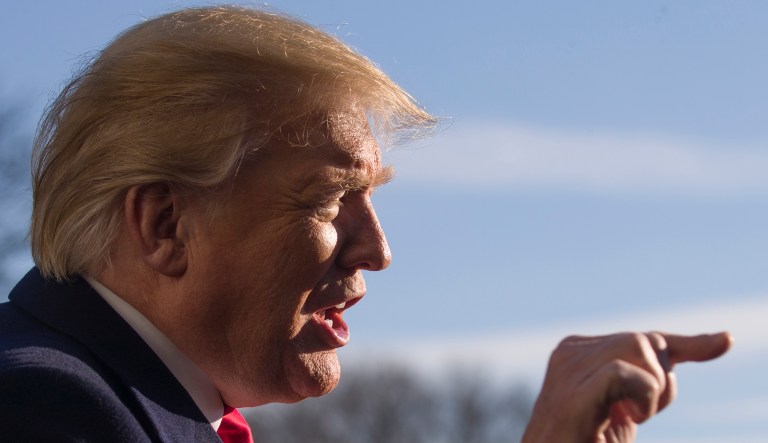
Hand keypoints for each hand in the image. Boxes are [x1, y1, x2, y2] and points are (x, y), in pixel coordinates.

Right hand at [521, 331, 731, 442]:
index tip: (723, 342)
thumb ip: (656, 376)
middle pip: (645, 340)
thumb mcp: (629, 409)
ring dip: (653, 390)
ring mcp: (567, 372)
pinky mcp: (570, 397)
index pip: (642, 338)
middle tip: (640, 416)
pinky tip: (627, 418)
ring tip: (630, 418)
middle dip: (663, 381)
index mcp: (579, 353)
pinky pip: (624, 372)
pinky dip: (642, 396)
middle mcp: (569, 354)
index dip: (688, 344)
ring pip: (637, 346)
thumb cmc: (588, 442)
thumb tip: (721, 338)